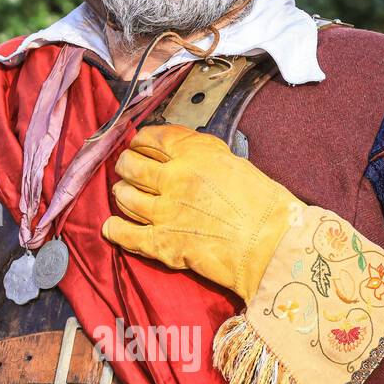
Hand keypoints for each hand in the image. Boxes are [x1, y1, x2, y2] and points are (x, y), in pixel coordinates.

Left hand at [102, 124, 297, 301]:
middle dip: (126, 165)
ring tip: (123, 195)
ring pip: (125, 197)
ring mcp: (165, 211)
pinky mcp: (163, 243)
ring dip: (121, 195)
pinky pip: (126, 234)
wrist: (271, 245)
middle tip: (126, 169)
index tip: (137, 143)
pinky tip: (112, 227)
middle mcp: (176, 178)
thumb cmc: (265, 208)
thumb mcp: (236, 165)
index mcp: (196, 154)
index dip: (141, 140)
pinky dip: (115, 230)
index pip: (155, 137)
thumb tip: (187, 161)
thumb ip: (205, 160)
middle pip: (132, 165)